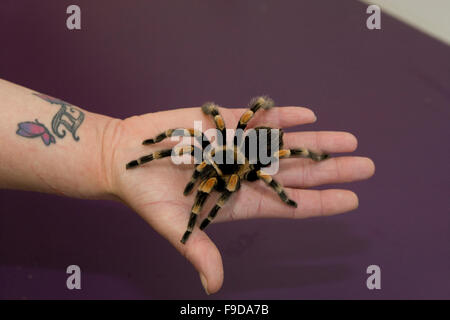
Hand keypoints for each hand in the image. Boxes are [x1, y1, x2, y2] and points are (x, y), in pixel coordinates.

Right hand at [105, 105, 374, 293]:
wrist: (125, 159)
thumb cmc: (146, 195)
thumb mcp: (175, 226)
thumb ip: (201, 250)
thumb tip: (214, 287)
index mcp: (239, 200)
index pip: (290, 203)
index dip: (321, 202)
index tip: (352, 199)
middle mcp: (245, 173)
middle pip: (296, 173)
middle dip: (331, 170)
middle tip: (367, 166)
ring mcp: (237, 148)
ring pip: (284, 145)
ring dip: (316, 142)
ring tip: (349, 140)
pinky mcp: (224, 125)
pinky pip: (258, 120)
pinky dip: (282, 118)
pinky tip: (308, 117)